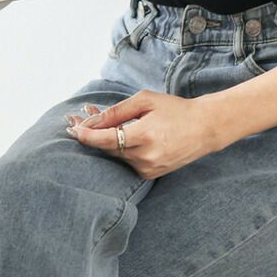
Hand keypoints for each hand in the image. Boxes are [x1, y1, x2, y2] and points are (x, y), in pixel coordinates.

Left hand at [65, 91, 217, 178]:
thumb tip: (92, 120)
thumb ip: (118, 111)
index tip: (72, 128)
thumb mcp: (146, 101)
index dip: (87, 135)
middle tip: (75, 120)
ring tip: (93, 122)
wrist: (205, 128)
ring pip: (116, 156)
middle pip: (108, 149)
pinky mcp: (151, 174)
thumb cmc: (175, 109)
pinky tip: (113, 135)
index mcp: (145, 136)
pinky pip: (126, 161)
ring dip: (103, 141)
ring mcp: (149, 169)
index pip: (106, 140)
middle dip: (90, 135)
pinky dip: (118, 148)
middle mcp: (145, 157)